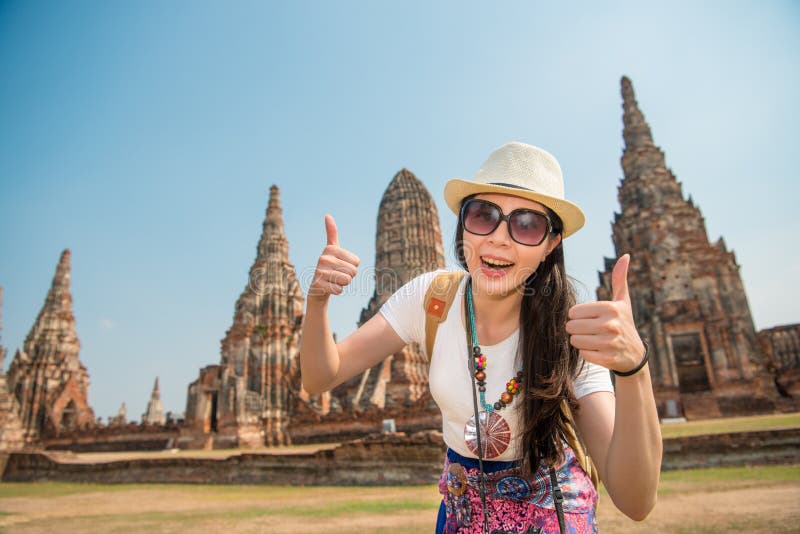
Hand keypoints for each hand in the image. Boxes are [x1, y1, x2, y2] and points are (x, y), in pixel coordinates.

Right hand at [308, 214, 359, 302]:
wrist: (317, 288)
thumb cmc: (330, 267)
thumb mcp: (332, 249)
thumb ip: (331, 233)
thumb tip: (327, 215)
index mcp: (330, 249)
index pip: (356, 262)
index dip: (352, 267)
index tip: (341, 266)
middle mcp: (323, 258)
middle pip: (352, 271)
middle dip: (348, 276)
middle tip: (337, 275)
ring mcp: (320, 271)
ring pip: (346, 280)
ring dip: (342, 284)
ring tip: (333, 281)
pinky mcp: (318, 285)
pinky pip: (339, 290)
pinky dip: (337, 291)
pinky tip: (328, 287)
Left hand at [566, 254, 645, 373]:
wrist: (635, 354)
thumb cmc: (624, 323)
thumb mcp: (623, 301)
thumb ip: (619, 279)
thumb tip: (625, 256)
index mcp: (610, 308)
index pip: (573, 312)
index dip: (578, 316)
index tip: (590, 318)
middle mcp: (610, 324)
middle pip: (572, 326)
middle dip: (577, 329)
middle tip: (591, 330)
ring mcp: (609, 343)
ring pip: (575, 340)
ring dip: (580, 341)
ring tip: (594, 339)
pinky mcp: (607, 358)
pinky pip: (582, 354)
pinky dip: (586, 353)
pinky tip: (598, 350)